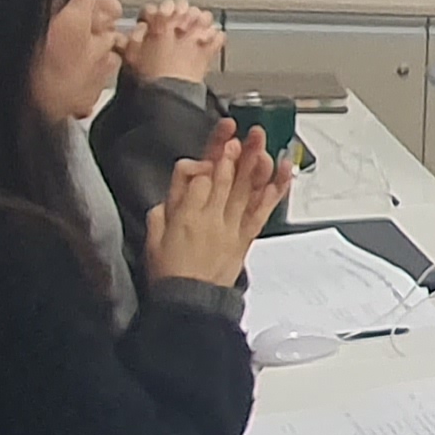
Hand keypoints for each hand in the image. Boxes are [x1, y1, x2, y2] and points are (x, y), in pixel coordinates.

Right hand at [120, 0, 223, 85]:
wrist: (169, 92)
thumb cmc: (148, 76)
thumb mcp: (131, 54)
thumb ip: (135, 36)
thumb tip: (141, 28)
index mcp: (160, 23)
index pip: (160, 6)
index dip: (157, 13)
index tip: (155, 20)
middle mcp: (181, 24)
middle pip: (184, 6)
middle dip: (180, 14)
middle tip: (175, 25)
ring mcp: (198, 35)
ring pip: (204, 16)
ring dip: (199, 22)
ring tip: (193, 32)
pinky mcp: (210, 49)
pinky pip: (219, 35)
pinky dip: (214, 38)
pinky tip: (207, 44)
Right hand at [144, 128, 288, 285]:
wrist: (190, 302)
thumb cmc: (170, 272)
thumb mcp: (153, 238)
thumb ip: (161, 212)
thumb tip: (172, 193)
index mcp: (185, 214)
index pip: (198, 177)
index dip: (211, 158)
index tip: (222, 141)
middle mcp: (211, 216)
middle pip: (226, 177)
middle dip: (236, 152)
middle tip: (246, 132)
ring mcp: (232, 225)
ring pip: (246, 188)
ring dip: (255, 162)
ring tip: (263, 140)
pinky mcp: (246, 236)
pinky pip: (263, 209)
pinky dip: (275, 189)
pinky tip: (282, 171)